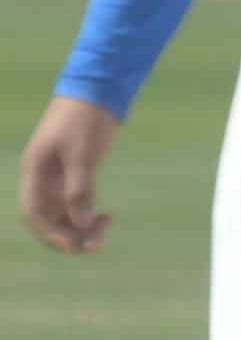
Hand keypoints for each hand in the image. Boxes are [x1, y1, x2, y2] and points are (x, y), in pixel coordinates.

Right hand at [20, 98, 119, 255]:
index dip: (49, 233)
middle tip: (97, 244)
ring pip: (65, 213)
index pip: (33, 212)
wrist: (96, 93)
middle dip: (68, 235)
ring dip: (81, 228)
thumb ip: (79, 187)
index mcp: (35, 171)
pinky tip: (107, 217)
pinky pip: (78, 203)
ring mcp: (59, 177)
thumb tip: (79, 223)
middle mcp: (43, 179)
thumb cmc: (84, 119)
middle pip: (48, 218)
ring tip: (106, 229)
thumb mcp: (82, 153)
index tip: (72, 246)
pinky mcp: (78, 175)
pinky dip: (89, 215)